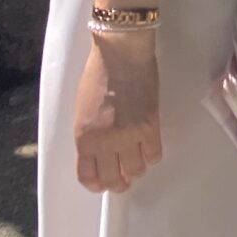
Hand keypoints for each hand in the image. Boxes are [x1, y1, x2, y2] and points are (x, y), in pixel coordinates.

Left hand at [74, 31, 163, 192]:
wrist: (121, 52)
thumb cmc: (99, 73)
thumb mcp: (83, 110)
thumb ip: (89, 134)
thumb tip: (101, 151)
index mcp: (83, 137)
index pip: (87, 176)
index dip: (96, 184)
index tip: (103, 182)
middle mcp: (104, 142)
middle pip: (112, 179)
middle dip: (118, 183)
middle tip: (123, 178)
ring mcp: (129, 136)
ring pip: (136, 171)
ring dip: (136, 169)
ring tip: (137, 159)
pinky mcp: (150, 126)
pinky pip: (154, 155)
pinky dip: (151, 155)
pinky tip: (149, 145)